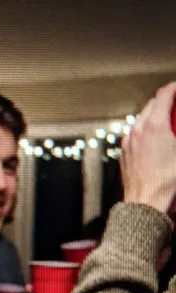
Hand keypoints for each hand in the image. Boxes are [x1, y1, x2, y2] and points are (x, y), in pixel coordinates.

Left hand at [121, 82, 175, 215]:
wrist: (146, 201)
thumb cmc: (166, 180)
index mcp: (154, 125)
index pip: (164, 94)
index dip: (175, 87)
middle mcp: (137, 130)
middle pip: (151, 104)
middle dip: (165, 101)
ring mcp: (128, 142)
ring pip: (141, 119)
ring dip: (154, 116)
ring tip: (166, 122)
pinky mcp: (124, 154)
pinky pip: (134, 134)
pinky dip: (144, 131)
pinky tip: (154, 140)